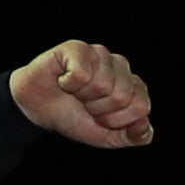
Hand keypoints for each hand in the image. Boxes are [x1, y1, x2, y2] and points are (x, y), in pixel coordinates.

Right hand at [4, 40, 154, 149]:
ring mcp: (100, 54)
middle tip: (85, 104)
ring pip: (103, 85)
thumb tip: (145, 126)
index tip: (100, 117)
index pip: (141, 107)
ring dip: (84, 97)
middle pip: (122, 96)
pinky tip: (63, 80)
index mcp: (133, 86)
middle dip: (99, 110)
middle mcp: (120, 66)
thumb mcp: (110, 137)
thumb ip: (135, 136)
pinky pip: (82, 73)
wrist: (40, 111)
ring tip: (75, 93)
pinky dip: (69, 84)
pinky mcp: (77, 48)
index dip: (116, 120)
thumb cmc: (76, 118)